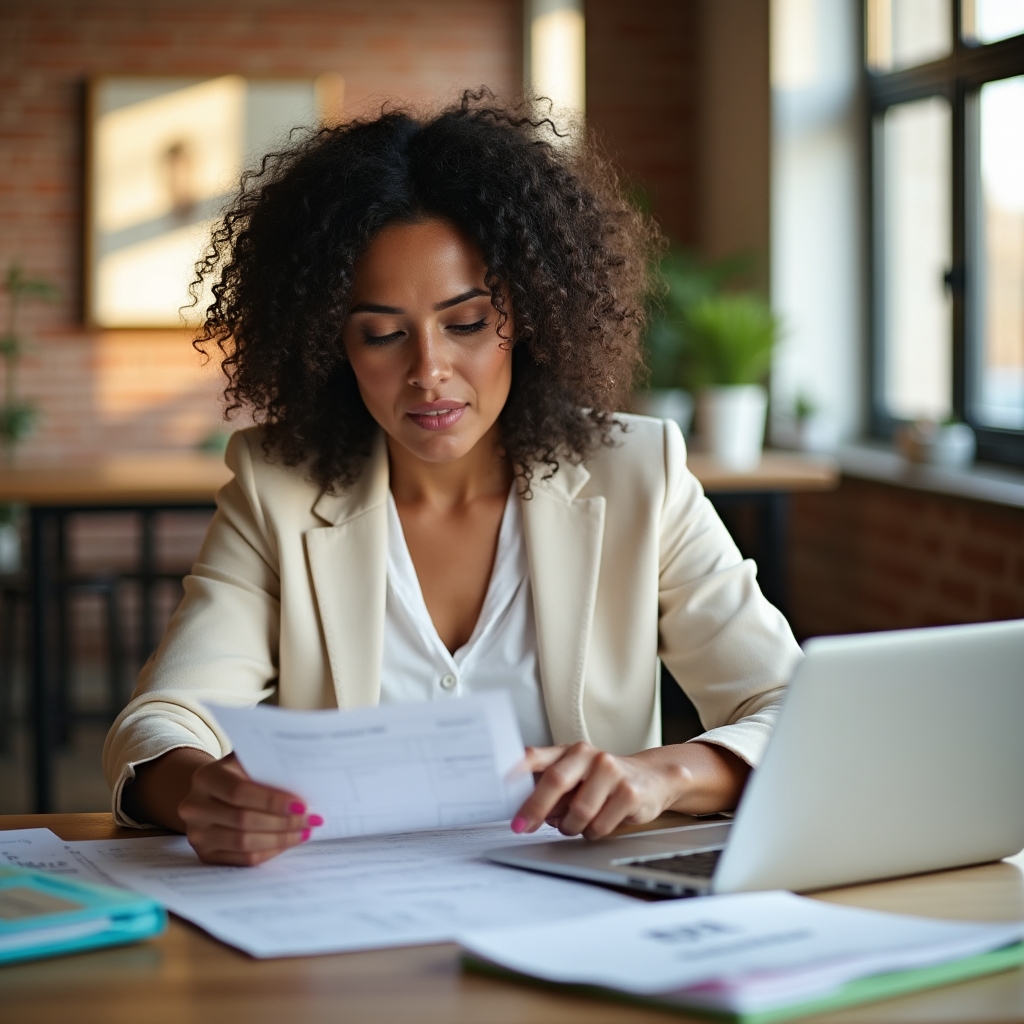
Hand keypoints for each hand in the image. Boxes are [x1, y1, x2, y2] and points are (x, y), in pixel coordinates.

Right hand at [177, 754, 321, 865]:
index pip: (240, 792)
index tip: (301, 804)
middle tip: (311, 819)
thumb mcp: (246, 761)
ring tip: (304, 831)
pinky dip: (270, 851)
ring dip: (280, 839)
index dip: (272, 801)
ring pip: (244, 843)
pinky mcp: (205, 855)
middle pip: (244, 820)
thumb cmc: (238, 774)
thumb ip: (267, 765)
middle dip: (283, 822)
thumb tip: (305, 774)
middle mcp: (194, 807)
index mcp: (205, 778)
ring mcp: (197, 834)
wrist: (210, 792)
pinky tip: (287, 842)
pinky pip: (243, 859)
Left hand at [510, 741, 750, 839]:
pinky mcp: (628, 793)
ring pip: (577, 812)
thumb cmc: (604, 780)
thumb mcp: (577, 776)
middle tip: (522, 826)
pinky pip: (598, 826)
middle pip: (554, 782)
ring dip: (570, 827)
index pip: (536, 755)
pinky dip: (593, 832)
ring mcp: (610, 772)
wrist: (652, 778)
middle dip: (534, 808)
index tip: (498, 784)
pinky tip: (599, 823)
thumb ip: (550, 786)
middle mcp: (588, 756)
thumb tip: (520, 806)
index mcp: (570, 751)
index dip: (515, 768)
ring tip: (574, 824)